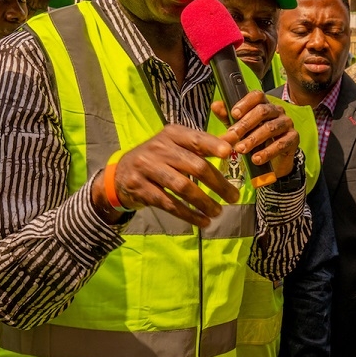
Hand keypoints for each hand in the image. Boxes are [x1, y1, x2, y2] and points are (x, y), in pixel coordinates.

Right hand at [91, 123, 237, 225]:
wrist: (120, 174)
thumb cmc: (159, 158)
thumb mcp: (177, 145)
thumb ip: (204, 143)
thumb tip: (233, 138)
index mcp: (172, 135)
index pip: (196, 139)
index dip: (212, 145)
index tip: (228, 153)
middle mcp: (158, 149)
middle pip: (194, 166)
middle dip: (218, 184)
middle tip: (234, 197)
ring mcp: (147, 168)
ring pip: (182, 187)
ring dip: (204, 202)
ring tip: (219, 212)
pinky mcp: (140, 188)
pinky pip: (169, 204)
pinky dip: (189, 214)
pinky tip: (203, 221)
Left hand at [212, 90, 298, 178]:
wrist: (274, 162)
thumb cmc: (256, 141)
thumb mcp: (239, 129)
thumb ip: (227, 117)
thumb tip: (215, 105)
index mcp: (264, 105)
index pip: (257, 96)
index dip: (245, 103)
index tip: (233, 114)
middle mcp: (277, 111)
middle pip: (263, 111)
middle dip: (245, 124)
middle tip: (232, 136)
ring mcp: (287, 124)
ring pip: (271, 128)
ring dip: (254, 139)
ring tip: (241, 150)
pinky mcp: (294, 138)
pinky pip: (281, 143)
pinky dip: (267, 152)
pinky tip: (256, 159)